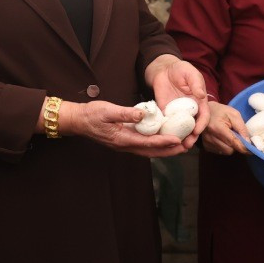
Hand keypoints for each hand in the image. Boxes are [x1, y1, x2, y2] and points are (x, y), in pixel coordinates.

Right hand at [58, 100, 186, 157]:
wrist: (78, 121)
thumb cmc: (92, 114)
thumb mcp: (108, 110)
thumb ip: (125, 113)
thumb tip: (143, 114)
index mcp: (122, 138)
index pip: (147, 142)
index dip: (164, 141)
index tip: (178, 139)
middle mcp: (125, 145)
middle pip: (151, 152)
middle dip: (169, 151)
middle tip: (185, 147)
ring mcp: (124, 145)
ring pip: (148, 151)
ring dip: (164, 150)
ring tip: (179, 147)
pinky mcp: (124, 142)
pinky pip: (143, 146)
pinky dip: (155, 146)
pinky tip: (162, 140)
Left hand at [146, 55, 209, 149]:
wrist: (164, 71)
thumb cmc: (180, 70)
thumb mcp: (190, 73)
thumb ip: (196, 83)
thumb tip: (202, 95)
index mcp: (199, 102)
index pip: (204, 116)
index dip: (201, 124)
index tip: (197, 131)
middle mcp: (190, 111)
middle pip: (194, 127)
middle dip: (192, 137)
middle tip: (188, 144)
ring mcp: (178, 114)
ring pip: (182, 129)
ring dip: (181, 138)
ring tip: (178, 146)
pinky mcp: (166, 114)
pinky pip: (168, 125)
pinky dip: (168, 133)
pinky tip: (165, 140)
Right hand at [201, 101, 248, 154]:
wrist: (204, 111)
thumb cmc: (220, 111)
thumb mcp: (234, 114)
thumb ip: (241, 128)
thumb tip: (248, 142)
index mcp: (217, 127)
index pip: (233, 142)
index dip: (243, 147)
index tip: (251, 150)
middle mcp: (210, 137)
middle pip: (229, 150)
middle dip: (236, 146)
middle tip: (238, 137)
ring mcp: (207, 142)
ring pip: (225, 152)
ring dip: (230, 147)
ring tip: (230, 136)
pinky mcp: (206, 146)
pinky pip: (220, 151)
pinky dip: (224, 147)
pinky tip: (223, 139)